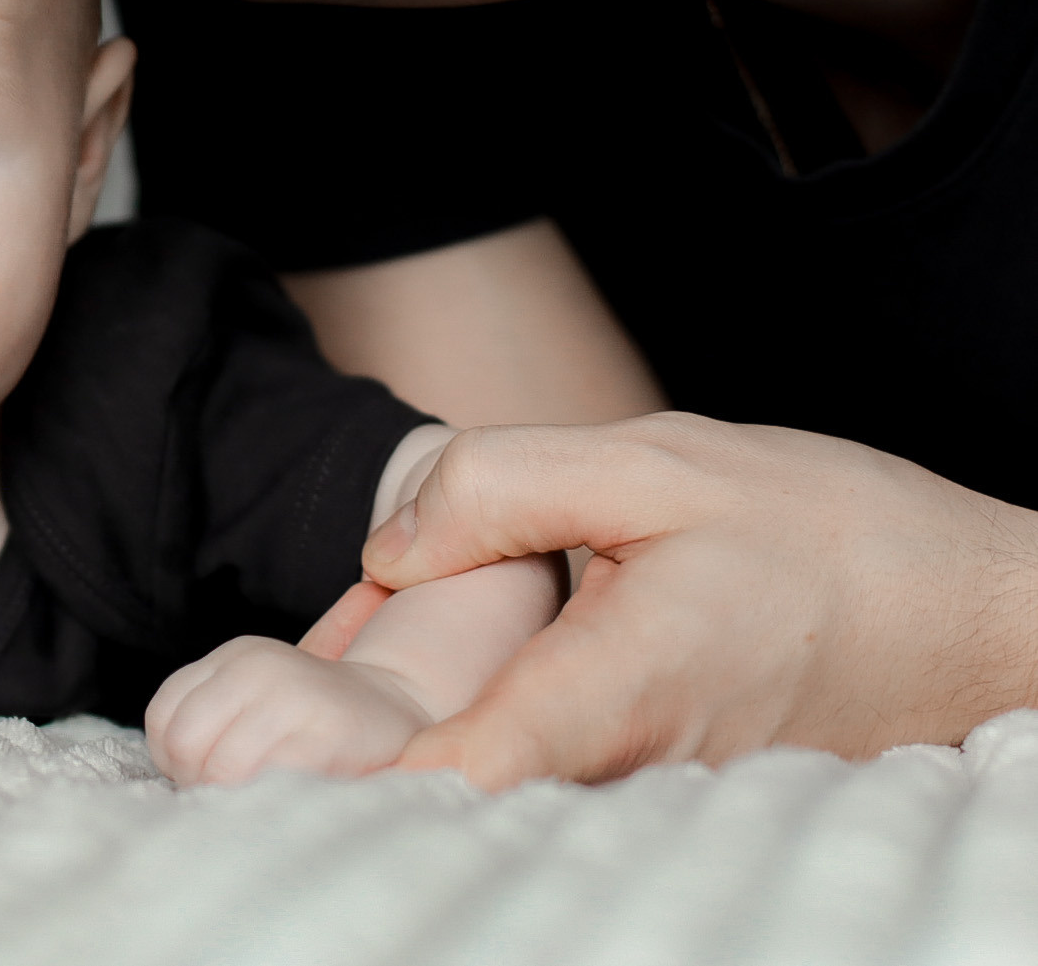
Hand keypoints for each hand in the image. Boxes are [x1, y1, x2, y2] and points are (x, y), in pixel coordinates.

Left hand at [144, 635, 432, 784]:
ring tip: (256, 805)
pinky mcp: (326, 734)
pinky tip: (283, 805)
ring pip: (221, 766)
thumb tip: (173, 781)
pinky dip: (266, 804)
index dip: (172, 761)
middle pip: (185, 742)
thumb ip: (212, 723)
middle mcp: (258, 667)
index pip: (164, 715)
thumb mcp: (255, 700)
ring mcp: (293, 696)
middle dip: (197, 784)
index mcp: (234, 657)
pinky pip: (270, 780)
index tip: (200, 779)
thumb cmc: (315, 721)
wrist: (398, 712)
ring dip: (230, 800)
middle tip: (227, 800)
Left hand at [362, 412, 1037, 787]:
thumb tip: (386, 550)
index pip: (450, 778)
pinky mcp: (672, 800)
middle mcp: (628, 772)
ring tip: (380, 660)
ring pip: (504, 791)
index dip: (356, 768)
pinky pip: (558, 786)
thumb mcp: (656, 463)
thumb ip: (501, 488)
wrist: (977, 617)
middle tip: (316, 681)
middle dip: (374, 746)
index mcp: (611, 692)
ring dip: (433, 737)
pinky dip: (499, 741)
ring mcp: (653, 800)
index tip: (295, 741)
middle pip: (457, 796)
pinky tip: (476, 680)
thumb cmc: (831, 535)